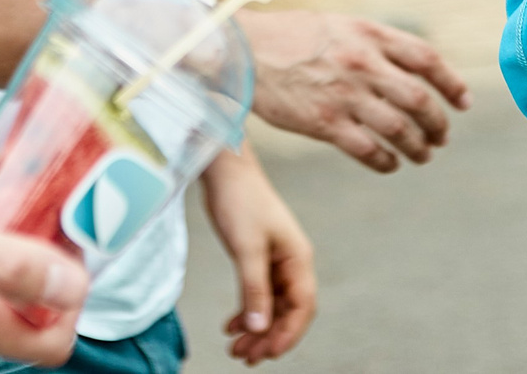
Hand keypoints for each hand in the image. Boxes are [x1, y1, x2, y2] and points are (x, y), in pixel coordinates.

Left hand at [201, 147, 316, 363]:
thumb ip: (254, 289)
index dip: (288, 334)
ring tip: (236, 349)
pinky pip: (257, 294)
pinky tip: (231, 325)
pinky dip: (247, 312)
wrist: (224, 170)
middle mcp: (290, 263)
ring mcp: (274, 261)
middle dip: (269, 337)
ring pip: (271, 306)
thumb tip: (260, 328)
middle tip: (244, 357)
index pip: (302, 307)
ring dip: (256, 329)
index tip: (268, 353)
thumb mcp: (247, 248)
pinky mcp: (257, 258)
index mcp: (298, 258)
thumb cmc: (240, 200)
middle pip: (287, 311)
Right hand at [237, 9, 472, 171]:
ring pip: (399, 129)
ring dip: (418, 147)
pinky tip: (390, 165)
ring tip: (423, 156)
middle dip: (438, 123)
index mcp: (369, 34)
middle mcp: (363, 63)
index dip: (451, 83)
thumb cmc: (289, 37)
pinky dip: (386, 162)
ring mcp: (345, 95)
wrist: (243, 52)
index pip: (426, 59)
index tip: (463, 102)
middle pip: (419, 99)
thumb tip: (406, 65)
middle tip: (442, 137)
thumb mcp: (338, 25)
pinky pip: (368, 150)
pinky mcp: (324, 123)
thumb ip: (372, 43)